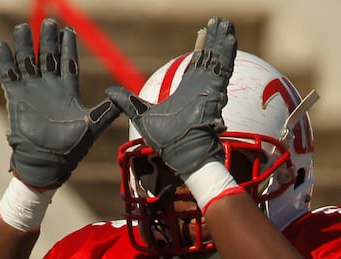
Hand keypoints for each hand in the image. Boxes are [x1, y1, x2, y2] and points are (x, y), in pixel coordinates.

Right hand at [0, 18, 119, 189]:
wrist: (47, 162)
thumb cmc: (71, 148)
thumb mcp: (94, 126)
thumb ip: (108, 110)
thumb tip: (122, 95)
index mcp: (68, 90)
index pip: (68, 61)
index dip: (68, 45)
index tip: (68, 30)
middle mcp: (49, 87)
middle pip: (48, 55)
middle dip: (47, 38)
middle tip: (49, 21)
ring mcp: (32, 90)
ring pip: (27, 60)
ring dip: (25, 44)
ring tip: (22, 28)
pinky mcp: (16, 97)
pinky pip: (9, 74)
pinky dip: (6, 61)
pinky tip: (3, 46)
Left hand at [106, 16, 236, 178]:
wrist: (182, 154)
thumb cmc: (167, 142)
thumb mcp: (142, 116)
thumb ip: (129, 102)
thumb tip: (109, 91)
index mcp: (187, 91)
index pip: (196, 63)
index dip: (200, 48)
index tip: (203, 32)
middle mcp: (201, 88)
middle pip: (209, 57)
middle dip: (214, 39)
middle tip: (219, 21)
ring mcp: (210, 89)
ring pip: (218, 59)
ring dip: (222, 41)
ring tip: (226, 24)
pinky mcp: (215, 92)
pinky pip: (223, 69)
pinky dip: (227, 54)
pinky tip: (230, 38)